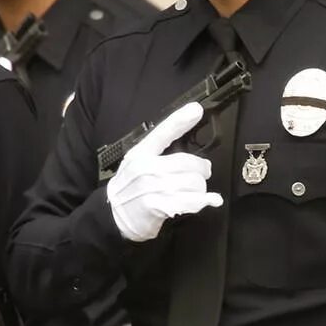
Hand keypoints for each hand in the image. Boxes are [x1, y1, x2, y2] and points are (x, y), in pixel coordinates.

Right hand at [108, 102, 223, 242]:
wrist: (113, 216)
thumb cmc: (129, 189)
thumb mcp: (136, 163)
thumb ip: (158, 155)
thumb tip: (190, 154)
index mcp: (141, 153)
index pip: (163, 132)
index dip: (180, 120)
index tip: (196, 109)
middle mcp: (146, 167)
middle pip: (188, 163)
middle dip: (202, 170)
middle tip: (203, 174)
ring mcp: (152, 187)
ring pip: (193, 182)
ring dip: (200, 189)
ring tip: (195, 192)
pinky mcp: (157, 205)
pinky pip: (190, 200)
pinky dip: (205, 201)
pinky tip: (212, 201)